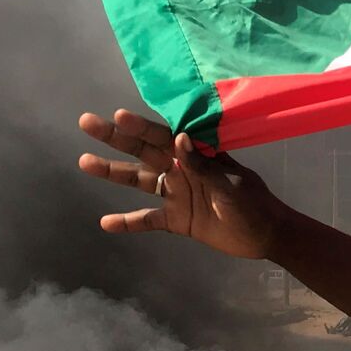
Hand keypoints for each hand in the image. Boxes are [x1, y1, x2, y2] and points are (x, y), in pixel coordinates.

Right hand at [77, 109, 284, 259]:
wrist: (265, 235)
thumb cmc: (252, 203)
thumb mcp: (230, 185)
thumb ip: (203, 165)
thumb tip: (179, 138)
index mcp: (196, 155)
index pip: (163, 136)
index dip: (141, 126)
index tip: (117, 116)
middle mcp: (180, 169)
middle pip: (143, 151)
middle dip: (115, 138)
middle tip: (86, 122)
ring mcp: (176, 193)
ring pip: (138, 181)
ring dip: (112, 172)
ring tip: (84, 162)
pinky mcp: (176, 219)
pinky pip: (147, 219)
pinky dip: (128, 222)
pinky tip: (105, 223)